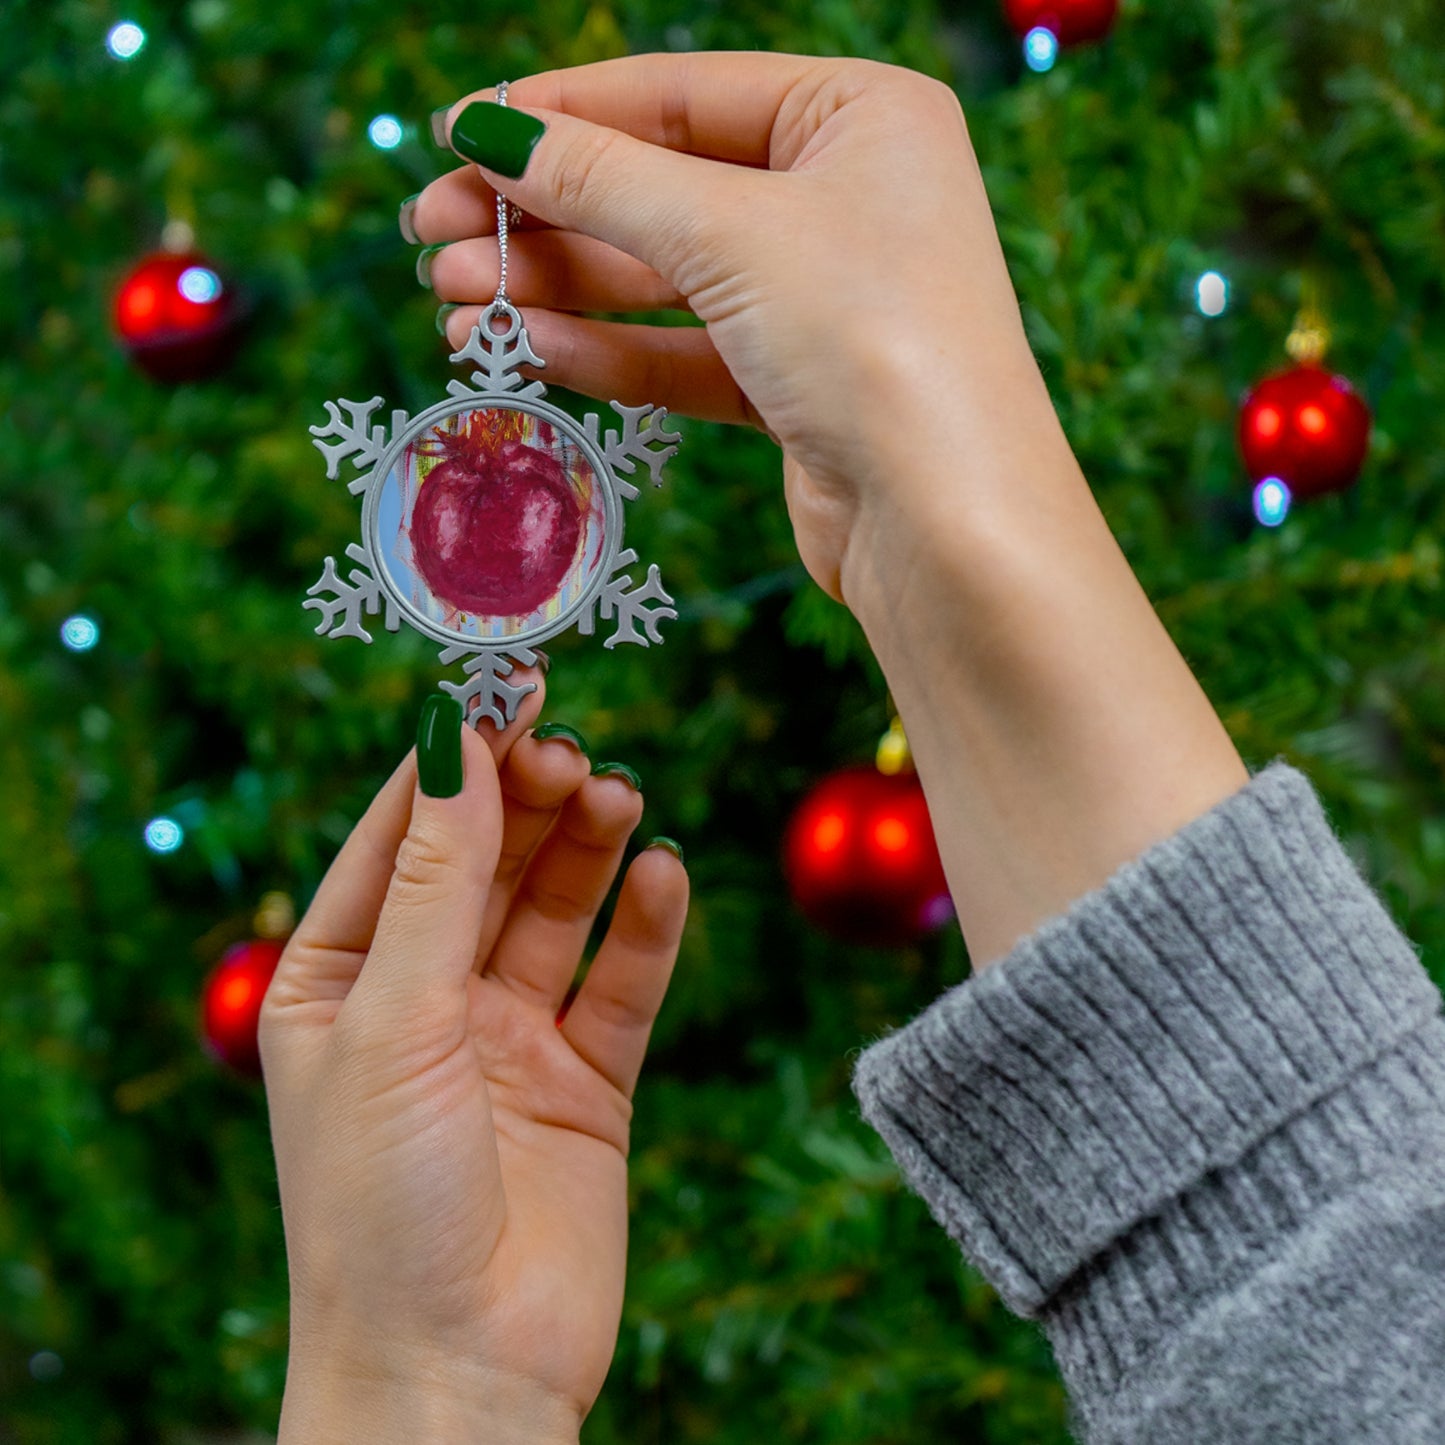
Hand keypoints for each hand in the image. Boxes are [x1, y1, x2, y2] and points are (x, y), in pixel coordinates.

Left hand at [259, 678, 687, 1439]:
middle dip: (528, 800)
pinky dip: (647, 927)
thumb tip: (454, 738)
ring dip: (589, 848)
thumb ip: (437, 879)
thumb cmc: (380, 1205)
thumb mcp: (394, 1019)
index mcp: (340, 979)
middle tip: (573, 751)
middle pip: (487, 862)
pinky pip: (621, 983)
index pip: (400, 837)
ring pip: (557, 910)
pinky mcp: (586, 1082)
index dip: (453, 760)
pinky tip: (664, 875)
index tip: (506, 686)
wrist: (458, 1376)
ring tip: (621, 797)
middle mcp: (424, 999)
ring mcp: (508, 1039)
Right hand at [411, 53, 1052, 602]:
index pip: (679, 94)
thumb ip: (601, 179)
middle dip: (543, 215)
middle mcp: (845, 197)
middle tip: (431, 235)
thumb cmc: (872, 339)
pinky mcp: (798, 387)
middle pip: (661, 188)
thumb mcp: (728, 233)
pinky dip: (609, 351)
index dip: (560, 113)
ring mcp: (822, 297)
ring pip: (664, 279)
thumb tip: (488, 130)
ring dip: (558, 289)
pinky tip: (528, 350)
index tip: (455, 133)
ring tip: (453, 303)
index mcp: (859, 116)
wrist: (948, 524)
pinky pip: (685, 353)